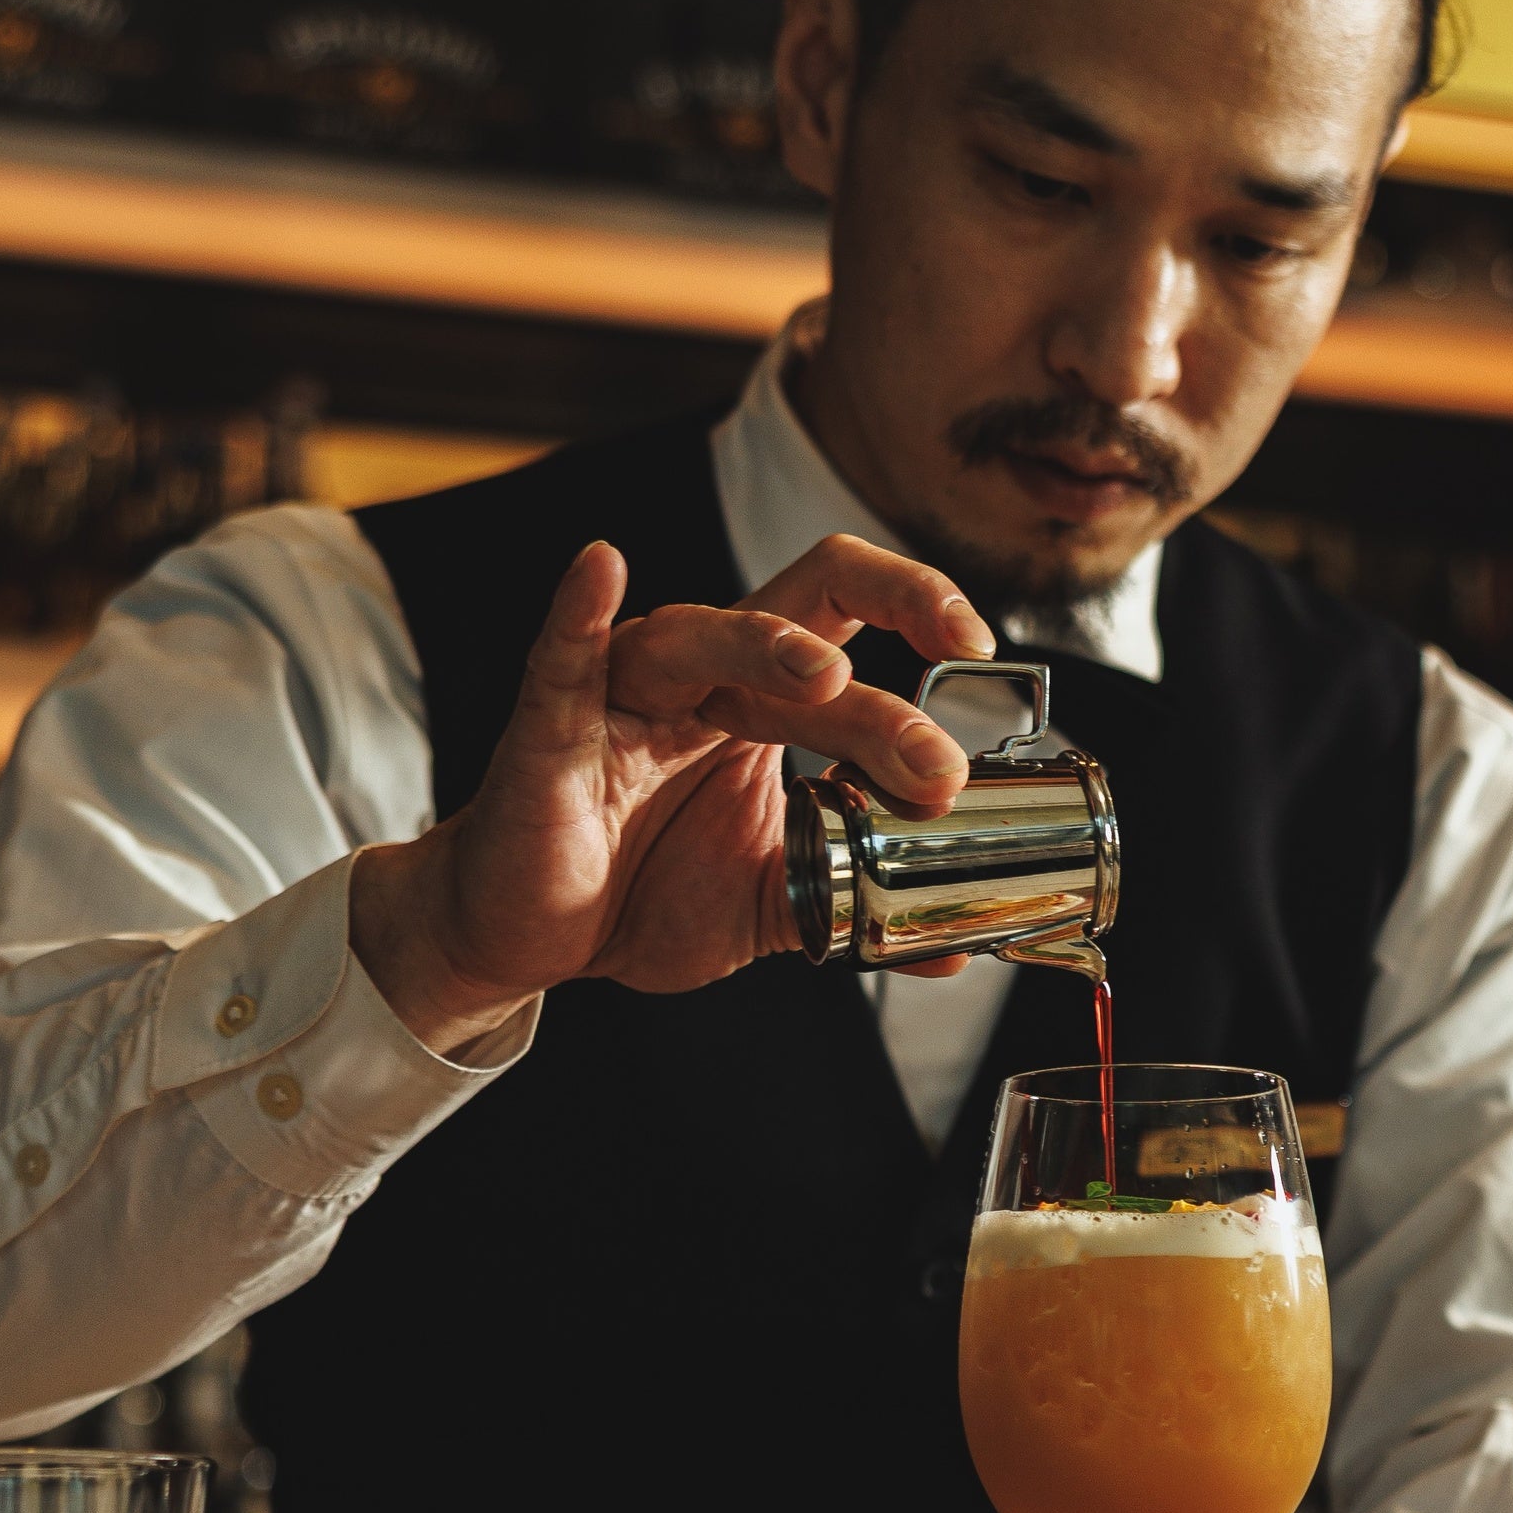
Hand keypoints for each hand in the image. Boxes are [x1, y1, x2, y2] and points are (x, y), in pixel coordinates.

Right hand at [348, 532, 991, 1050]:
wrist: (532, 943)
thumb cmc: (641, 893)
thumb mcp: (773, 906)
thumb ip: (856, 907)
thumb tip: (956, 944)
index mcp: (761, 700)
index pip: (848, 613)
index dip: (918, 604)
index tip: (979, 650)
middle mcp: (700, 679)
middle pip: (798, 621)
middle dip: (876, 694)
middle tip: (935, 771)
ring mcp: (622, 697)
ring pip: (698, 639)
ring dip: (766, 649)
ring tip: (824, 677)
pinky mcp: (548, 734)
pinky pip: (561, 663)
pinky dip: (577, 614)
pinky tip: (601, 568)